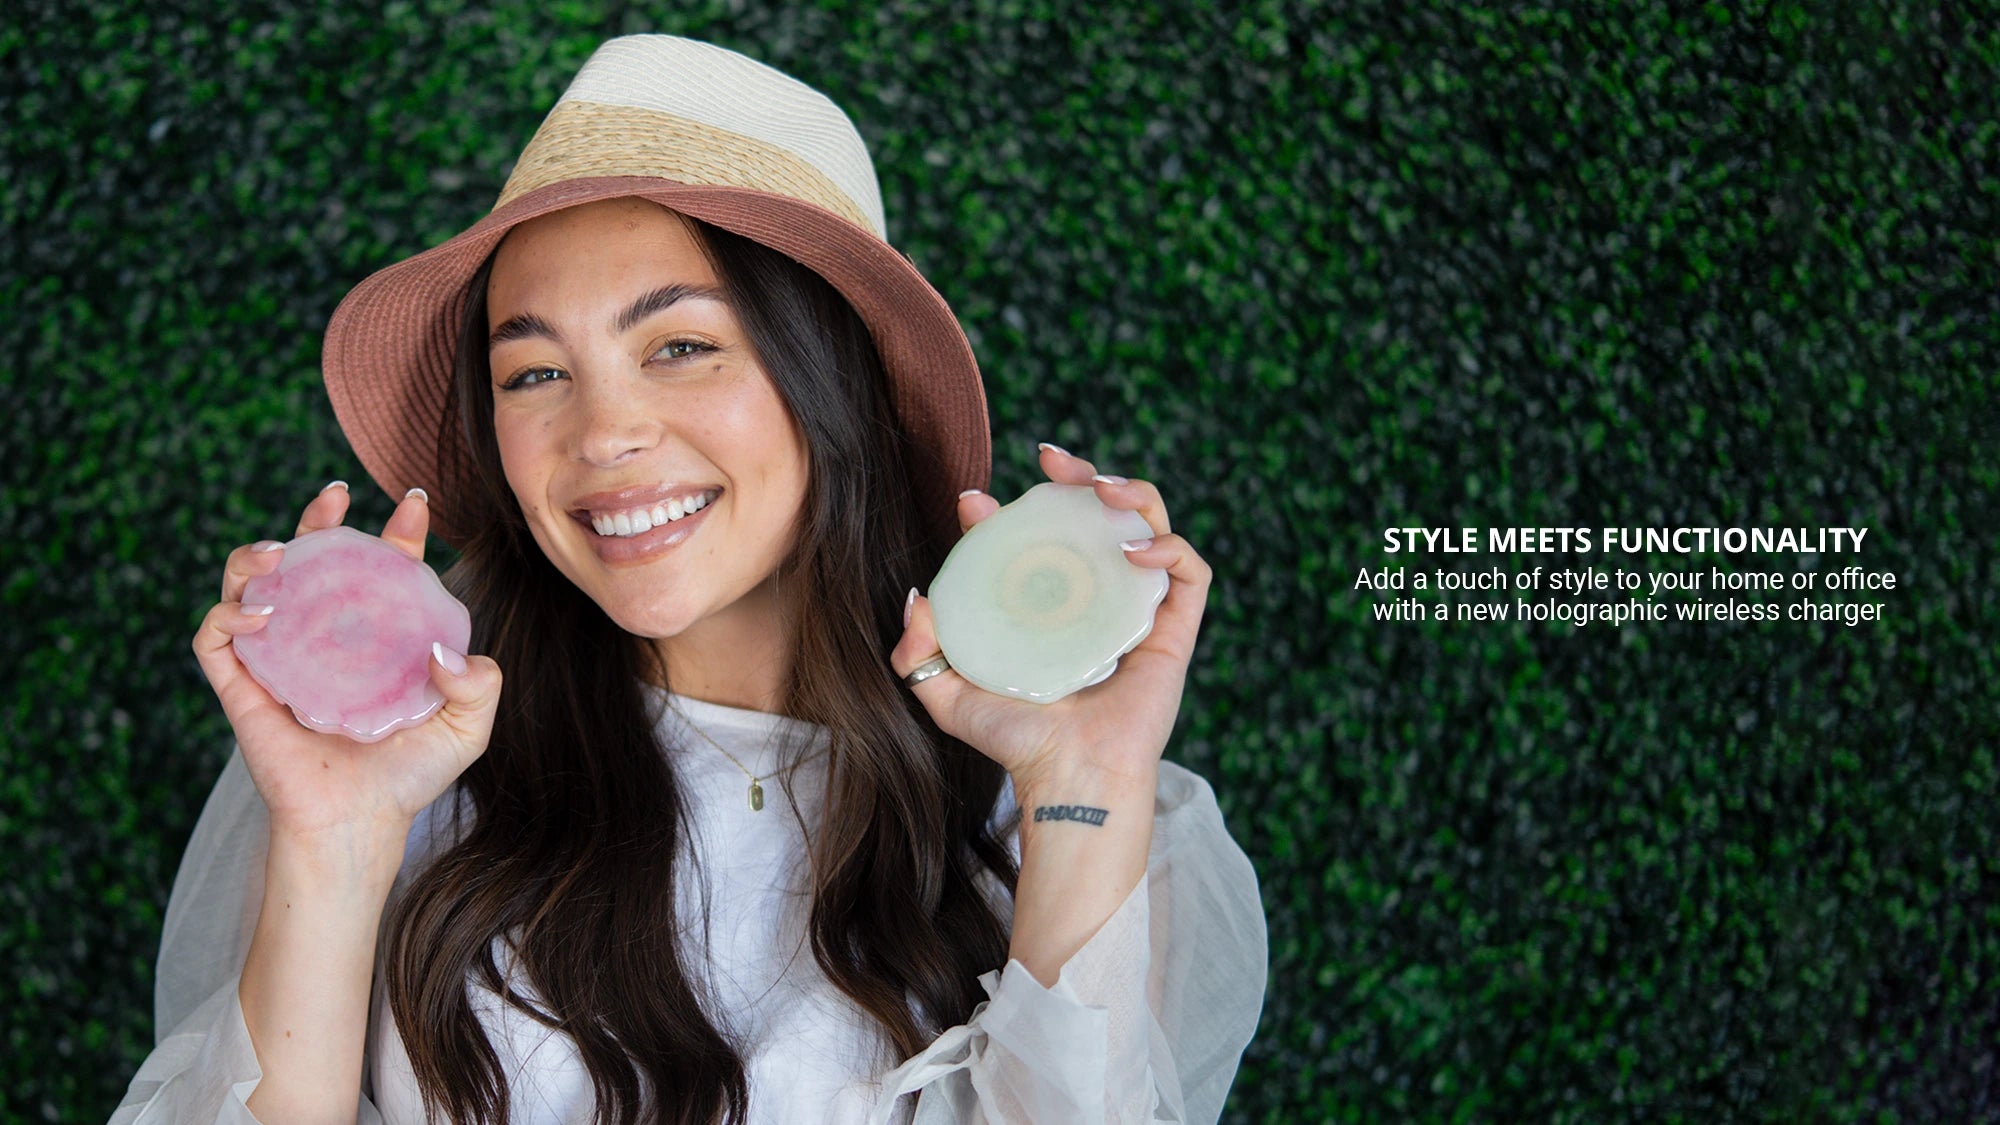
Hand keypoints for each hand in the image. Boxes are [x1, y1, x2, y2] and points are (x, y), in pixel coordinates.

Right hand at [191, 482, 503, 838]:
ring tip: (282, 549)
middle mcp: (323, 639)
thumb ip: (480, 684)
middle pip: (310, 561)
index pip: (380, 570)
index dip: (396, 533)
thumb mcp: (468, 726)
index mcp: (374, 638)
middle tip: (335, 494)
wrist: (359, 824)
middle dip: (319, 519)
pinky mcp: (241, 686)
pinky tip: (262, 611)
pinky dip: (229, 612)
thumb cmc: (410, 776)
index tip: (415, 506)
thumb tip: (443, 649)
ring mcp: (278, 658)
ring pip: (249, 584)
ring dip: (255, 554)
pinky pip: (216, 636)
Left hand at [889, 443, 1212, 792]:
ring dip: (1136, 494)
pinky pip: (1191, 574)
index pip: (1043, 538)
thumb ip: (918, 653)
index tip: (977, 502)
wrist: (1066, 777)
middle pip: (1104, 517)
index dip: (1014, 508)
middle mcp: (1100, 600)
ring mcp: (1140, 611)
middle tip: (1052, 460)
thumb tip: (918, 598)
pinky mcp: (1175, 631)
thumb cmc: (1016, 742)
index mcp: (1055, 607)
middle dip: (1083, 475)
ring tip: (1102, 488)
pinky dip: (1171, 547)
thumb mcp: (948, 694)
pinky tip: (1133, 550)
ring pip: (1155, 528)